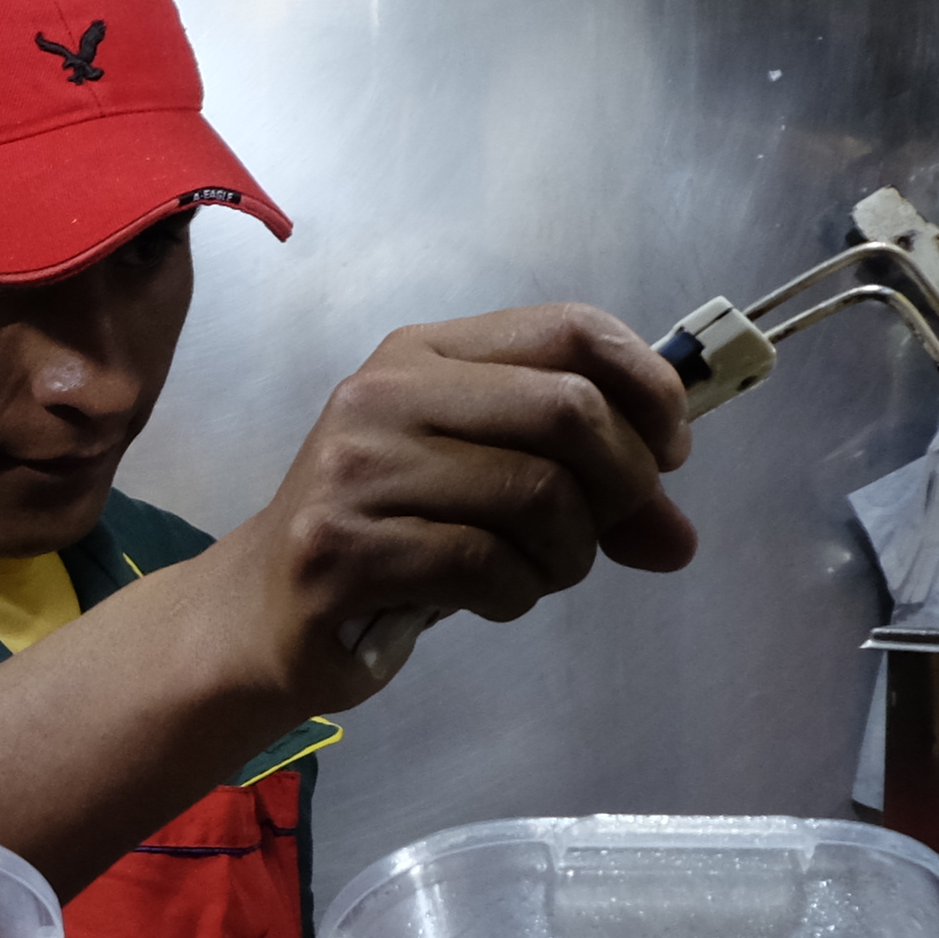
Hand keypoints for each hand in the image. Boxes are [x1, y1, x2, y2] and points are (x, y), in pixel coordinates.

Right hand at [213, 304, 696, 706]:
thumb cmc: (387, 533)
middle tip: (613, 530)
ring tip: (540, 572)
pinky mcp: (344, 548)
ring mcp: (355, 470)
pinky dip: (517, 593)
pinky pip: (486, 564)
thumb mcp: (482, 481)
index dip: (649, 387)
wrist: (261, 608)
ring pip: (538, 495)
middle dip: (624, 483)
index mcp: (423, 352)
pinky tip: (492, 597)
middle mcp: (384, 394)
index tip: (670, 450)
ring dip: (571, 553)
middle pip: (568, 410)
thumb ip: (583, 484)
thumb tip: (677, 537)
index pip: (571, 329)